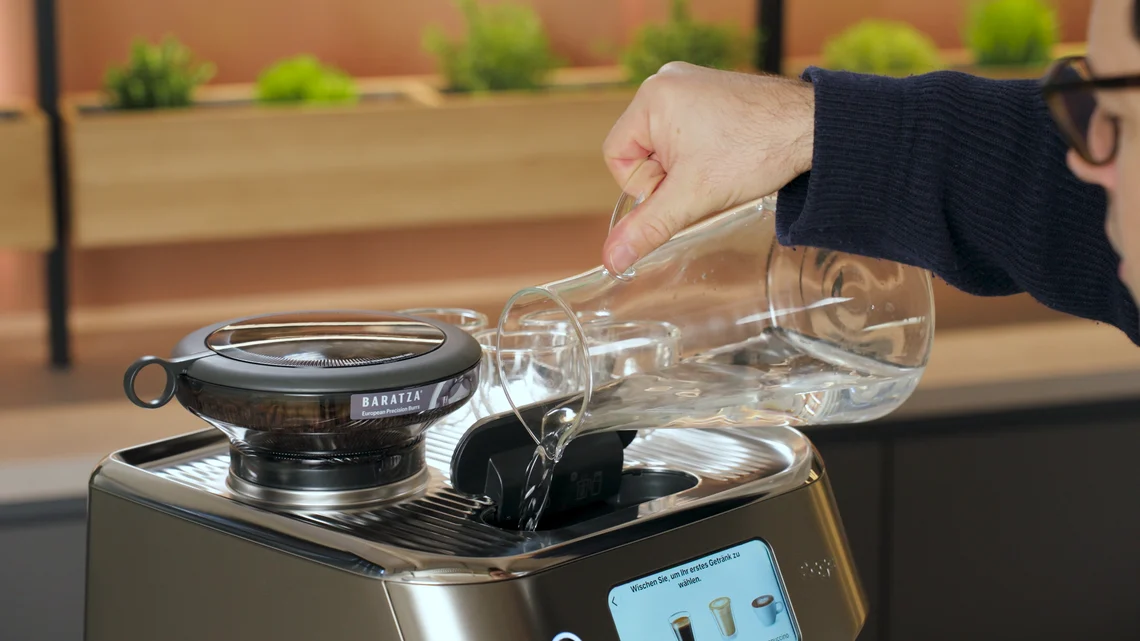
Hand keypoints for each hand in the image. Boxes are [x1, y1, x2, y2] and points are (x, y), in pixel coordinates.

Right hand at [601, 62, 815, 273]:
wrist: (815, 127)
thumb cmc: (755, 151)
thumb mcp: (693, 197)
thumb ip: (648, 228)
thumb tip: (612, 259)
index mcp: (651, 97)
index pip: (618, 157)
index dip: (645, 186)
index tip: (681, 189)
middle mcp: (667, 82)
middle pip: (642, 151)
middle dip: (670, 177)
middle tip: (705, 181)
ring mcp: (692, 84)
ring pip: (667, 146)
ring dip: (689, 169)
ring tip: (722, 169)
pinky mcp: (713, 92)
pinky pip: (689, 132)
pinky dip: (704, 154)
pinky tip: (730, 158)